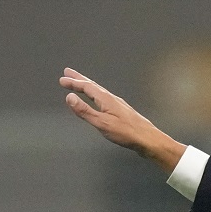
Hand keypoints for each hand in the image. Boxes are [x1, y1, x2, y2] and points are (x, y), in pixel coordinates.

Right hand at [59, 68, 185, 172]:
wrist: (148, 139)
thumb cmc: (126, 133)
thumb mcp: (102, 123)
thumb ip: (85, 111)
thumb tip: (69, 97)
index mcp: (106, 99)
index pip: (86, 87)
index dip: (73, 83)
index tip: (62, 80)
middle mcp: (112, 98)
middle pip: (93, 85)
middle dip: (79, 79)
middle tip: (68, 72)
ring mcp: (118, 104)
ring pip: (99, 91)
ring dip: (88, 86)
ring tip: (80, 84)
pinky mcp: (122, 112)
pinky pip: (104, 98)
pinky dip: (96, 95)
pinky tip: (98, 100)